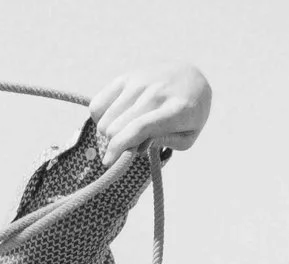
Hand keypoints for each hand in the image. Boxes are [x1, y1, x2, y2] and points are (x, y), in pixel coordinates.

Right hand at [89, 65, 211, 162]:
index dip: (119, 147)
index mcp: (176, 109)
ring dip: (108, 133)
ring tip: (123, 133)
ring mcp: (138, 81)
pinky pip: (98, 104)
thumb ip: (166, 143)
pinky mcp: (125, 77)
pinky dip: (99, 118)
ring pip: (104, 118)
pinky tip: (113, 120)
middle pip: (116, 126)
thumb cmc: (189, 114)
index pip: (139, 128)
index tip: (108, 162)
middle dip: (115, 144)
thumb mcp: (188, 136)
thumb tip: (136, 145)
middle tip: (127, 147)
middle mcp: (155, 92)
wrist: (190, 76)